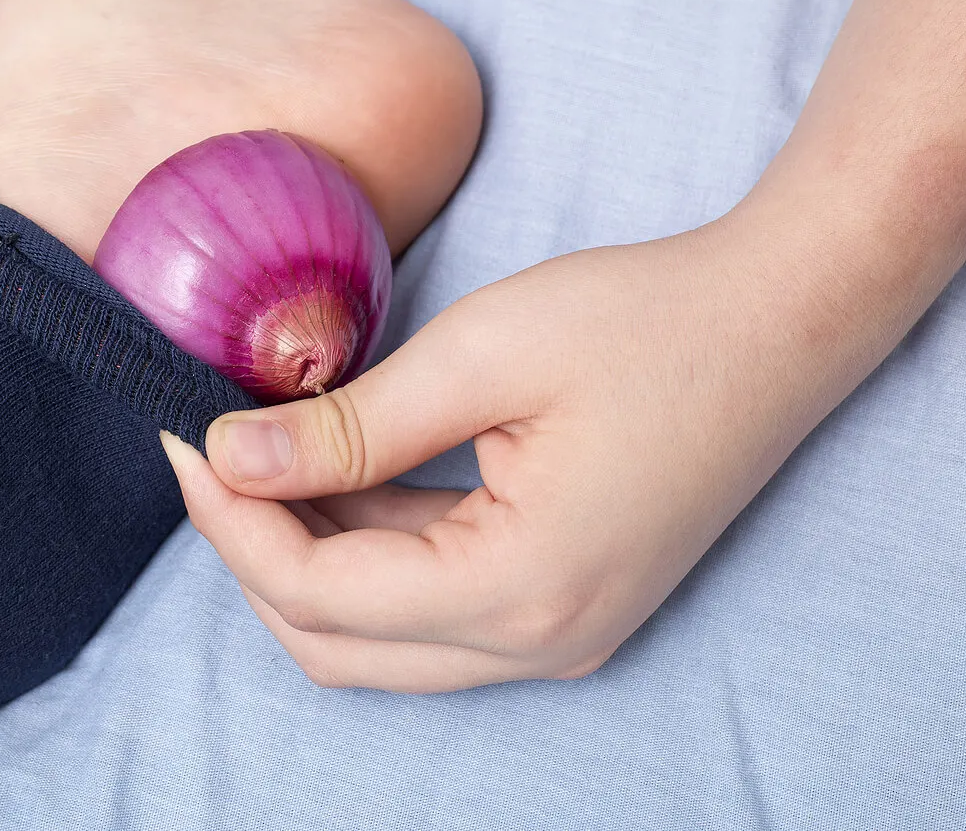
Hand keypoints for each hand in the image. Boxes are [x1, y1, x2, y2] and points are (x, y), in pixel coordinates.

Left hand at [164, 208, 904, 691]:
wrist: (783, 322)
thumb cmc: (648, 322)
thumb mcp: (482, 355)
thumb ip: (349, 427)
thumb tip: (231, 457)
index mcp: (521, 591)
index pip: (318, 593)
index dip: (230, 521)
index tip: (183, 437)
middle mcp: (542, 643)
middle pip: (335, 643)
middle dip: (253, 552)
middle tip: (210, 451)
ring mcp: (560, 634)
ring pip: (377, 637)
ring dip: (305, 556)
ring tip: (262, 453)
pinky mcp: (565, 600)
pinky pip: (430, 608)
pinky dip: (366, 553)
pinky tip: (335, 471)